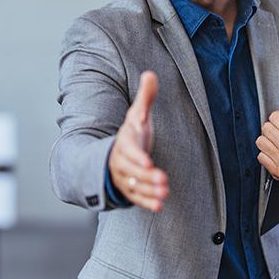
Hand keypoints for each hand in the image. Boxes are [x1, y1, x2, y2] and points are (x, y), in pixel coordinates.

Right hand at [109, 71, 169, 211]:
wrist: (113, 154)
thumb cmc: (131, 133)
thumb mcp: (138, 115)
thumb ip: (145, 98)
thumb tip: (151, 73)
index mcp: (124, 143)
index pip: (129, 150)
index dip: (138, 157)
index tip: (148, 161)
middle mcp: (121, 161)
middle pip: (132, 171)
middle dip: (146, 177)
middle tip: (164, 181)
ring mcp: (124, 177)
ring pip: (134, 186)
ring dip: (148, 191)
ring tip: (165, 193)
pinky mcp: (129, 189)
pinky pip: (135, 197)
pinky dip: (146, 202)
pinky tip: (159, 205)